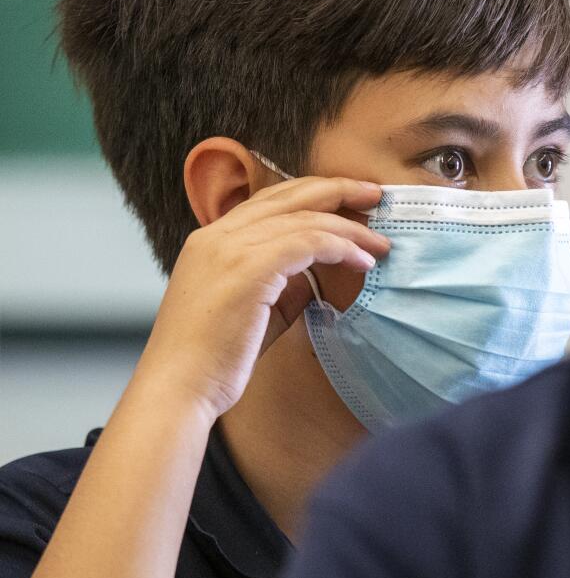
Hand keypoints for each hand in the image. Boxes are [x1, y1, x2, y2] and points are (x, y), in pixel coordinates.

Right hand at [136, 177, 388, 419]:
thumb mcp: (255, 309)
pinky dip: (341, 248)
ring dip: (350, 229)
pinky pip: (308, 242)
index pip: (271, 200)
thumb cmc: (215, 359)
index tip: (351, 198)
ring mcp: (230, 248)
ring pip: (305, 218)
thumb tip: (317, 274)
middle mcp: (218, 235)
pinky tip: (363, 262)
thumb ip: (283, 284)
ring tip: (380, 245)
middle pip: (290, 194)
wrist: (180, 388)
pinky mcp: (249, 268)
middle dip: (338, 189)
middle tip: (376, 195)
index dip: (315, 193)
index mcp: (212, 240)